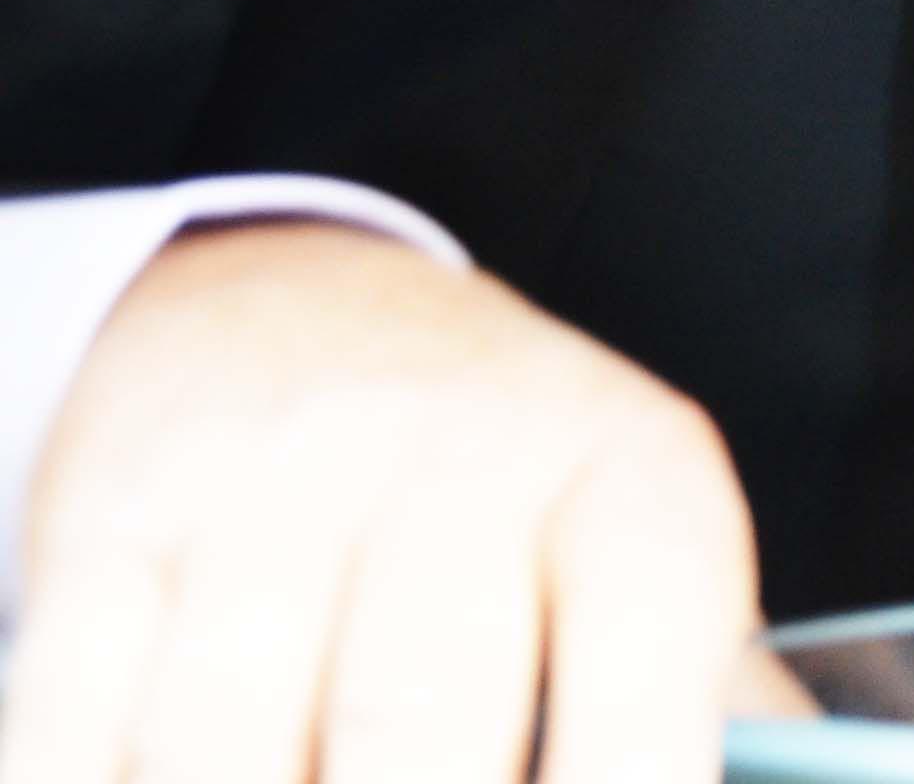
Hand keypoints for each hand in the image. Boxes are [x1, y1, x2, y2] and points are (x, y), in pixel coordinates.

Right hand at [1, 224, 807, 783]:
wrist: (291, 307)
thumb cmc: (505, 492)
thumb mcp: (637, 551)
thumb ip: (709, 711)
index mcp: (631, 475)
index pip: (646, 664)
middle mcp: (455, 460)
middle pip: (417, 733)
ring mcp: (269, 488)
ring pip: (227, 755)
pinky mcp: (108, 524)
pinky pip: (72, 733)